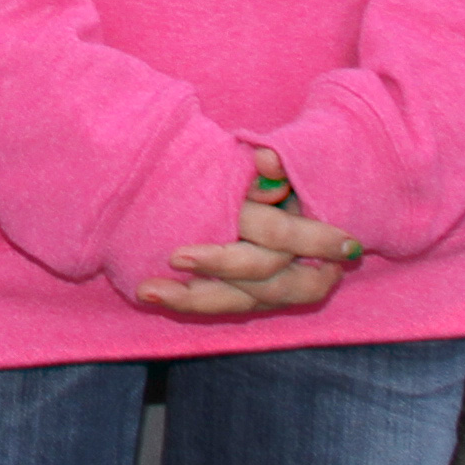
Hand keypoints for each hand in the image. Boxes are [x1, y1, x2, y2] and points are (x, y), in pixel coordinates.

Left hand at [135, 145, 360, 321]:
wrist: (275, 191)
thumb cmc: (280, 170)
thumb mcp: (288, 160)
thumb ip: (279, 163)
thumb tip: (267, 161)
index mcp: (317, 229)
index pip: (291, 234)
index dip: (291, 238)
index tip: (242, 225)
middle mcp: (299, 266)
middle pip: (264, 274)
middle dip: (221, 266)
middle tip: (176, 256)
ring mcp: (272, 286)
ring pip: (237, 300)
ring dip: (191, 297)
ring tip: (147, 290)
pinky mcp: (247, 296)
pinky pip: (217, 304)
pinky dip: (184, 301)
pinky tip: (148, 295)